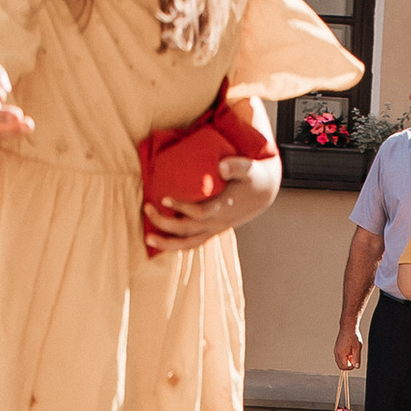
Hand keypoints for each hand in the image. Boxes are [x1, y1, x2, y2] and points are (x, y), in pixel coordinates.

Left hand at [146, 152, 280, 248]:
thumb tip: (221, 167)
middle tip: (147, 208)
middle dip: (165, 223)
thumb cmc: (252, 178)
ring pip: (189, 243)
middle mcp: (218, 223)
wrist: (263, 192)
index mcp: (224, 208)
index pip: (200, 212)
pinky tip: (160, 241)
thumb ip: (236, 166)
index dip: (182, 207)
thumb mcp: (249, 168)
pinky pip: (192, 243)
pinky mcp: (212, 231)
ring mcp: (214, 229)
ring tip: (148, 239)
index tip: (164, 197)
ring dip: (167, 244)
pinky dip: (176, 245)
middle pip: (188, 230)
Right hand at [333, 320, 363, 372]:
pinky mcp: (336, 349)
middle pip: (341, 366)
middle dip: (348, 365)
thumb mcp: (357, 348)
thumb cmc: (353, 336)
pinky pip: (340, 357)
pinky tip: (349, 351)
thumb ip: (357, 358)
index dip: (351, 367)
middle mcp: (336, 353)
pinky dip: (345, 357)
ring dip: (346, 361)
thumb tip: (356, 367)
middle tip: (353, 357)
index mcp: (341, 353)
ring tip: (352, 353)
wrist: (348, 327)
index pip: (344, 367)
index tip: (355, 361)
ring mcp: (335, 351)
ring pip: (340, 362)